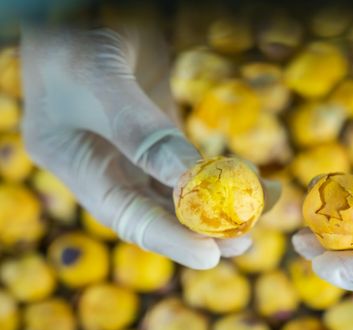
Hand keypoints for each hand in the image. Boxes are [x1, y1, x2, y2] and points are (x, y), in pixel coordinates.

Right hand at [21, 22, 254, 267]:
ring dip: (215, 205)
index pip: (123, 213)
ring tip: (258, 212)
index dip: (168, 238)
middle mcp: (98, 159)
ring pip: (173, 189)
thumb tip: (190, 184)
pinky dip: (216, 174)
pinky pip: (187, 162)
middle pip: (151, 210)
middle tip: (245, 241)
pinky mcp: (153, 127)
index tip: (211, 256)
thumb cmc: (78, 27)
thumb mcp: (102, 77)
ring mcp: (126, 145)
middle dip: (198, 229)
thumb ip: (141, 131)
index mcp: (70, 157)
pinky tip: (249, 180)